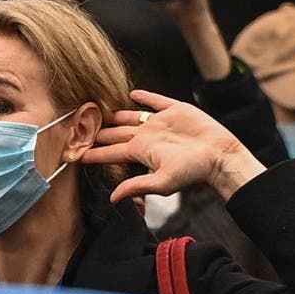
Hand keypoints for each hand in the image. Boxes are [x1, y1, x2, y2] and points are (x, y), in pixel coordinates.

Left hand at [86, 92, 263, 203]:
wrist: (220, 156)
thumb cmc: (194, 172)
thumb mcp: (162, 183)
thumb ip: (137, 187)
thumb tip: (112, 199)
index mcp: (141, 152)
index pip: (110, 152)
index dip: (93, 152)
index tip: (74, 151)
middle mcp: (147, 136)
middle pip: (116, 133)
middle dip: (98, 131)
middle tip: (79, 126)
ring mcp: (160, 122)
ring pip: (132, 116)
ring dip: (116, 114)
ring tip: (99, 109)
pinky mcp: (176, 110)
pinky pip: (156, 101)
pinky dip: (144, 97)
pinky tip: (133, 94)